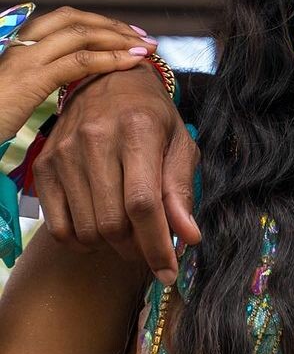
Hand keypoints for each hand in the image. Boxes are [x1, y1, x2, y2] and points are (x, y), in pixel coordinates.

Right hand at [0, 6, 154, 142]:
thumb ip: (45, 78)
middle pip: (75, 19)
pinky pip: (77, 61)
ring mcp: (25, 59)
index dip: (100, 23)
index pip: (66, 20)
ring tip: (146, 48)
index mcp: (20, 45)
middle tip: (145, 38)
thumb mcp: (20, 92)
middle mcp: (21, 45)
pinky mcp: (30, 79)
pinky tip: (131, 62)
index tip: (128, 33)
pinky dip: (109, 58)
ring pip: (79, 34)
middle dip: (113, 25)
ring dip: (118, 37)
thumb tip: (79, 80)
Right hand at [33, 55, 199, 282]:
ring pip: (87, 230)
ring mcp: (64, 155)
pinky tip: (98, 231)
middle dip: (136, 249)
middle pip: (113, 224)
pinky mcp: (44, 168)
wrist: (108, 82)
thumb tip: (189, 237)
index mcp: (137, 132)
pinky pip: (58, 227)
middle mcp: (96, 141)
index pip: (143, 204)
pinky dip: (80, 242)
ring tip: (128, 232)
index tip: (168, 271)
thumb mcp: (180, 144)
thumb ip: (182, 190)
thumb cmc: (152, 116)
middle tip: (149, 246)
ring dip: (111, 246)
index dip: (157, 245)